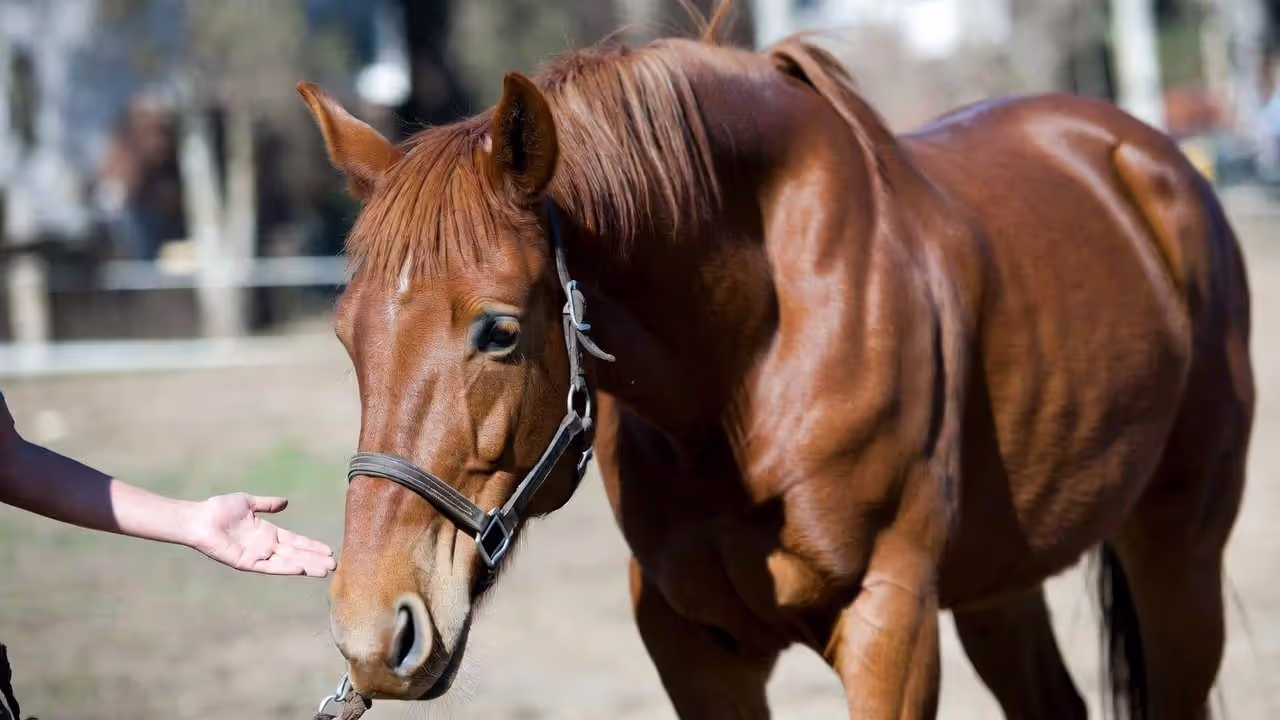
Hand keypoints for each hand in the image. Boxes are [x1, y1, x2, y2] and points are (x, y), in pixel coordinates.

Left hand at [185, 493, 336, 576]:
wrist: (200, 518)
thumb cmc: (220, 509)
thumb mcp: (248, 502)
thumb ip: (267, 504)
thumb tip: (285, 502)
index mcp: (267, 533)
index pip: (295, 541)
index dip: (311, 546)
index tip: (329, 550)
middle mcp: (265, 546)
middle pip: (295, 554)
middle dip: (314, 559)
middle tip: (334, 565)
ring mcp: (257, 556)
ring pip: (287, 562)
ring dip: (306, 566)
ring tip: (324, 571)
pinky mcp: (246, 563)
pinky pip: (269, 567)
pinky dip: (285, 568)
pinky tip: (301, 569)